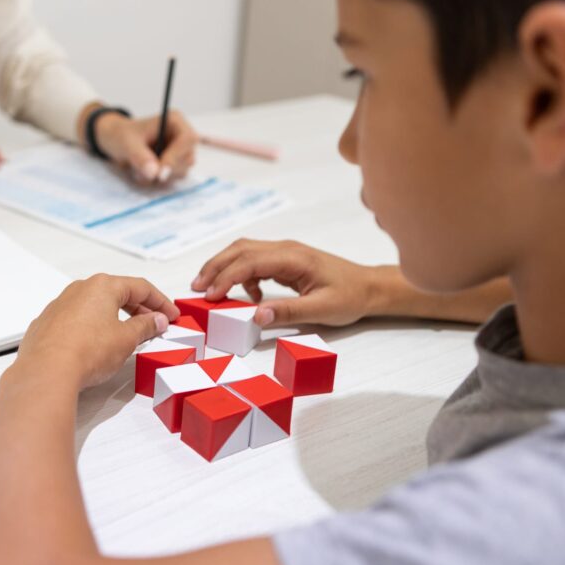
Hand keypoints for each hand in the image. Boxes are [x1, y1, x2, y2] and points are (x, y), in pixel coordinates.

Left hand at [11, 274, 180, 391]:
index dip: (160, 302)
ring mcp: (60, 306)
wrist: (46, 371)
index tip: (170, 314)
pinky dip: (91, 327)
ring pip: (94, 306)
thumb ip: (145, 327)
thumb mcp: (127, 339)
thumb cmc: (86, 351)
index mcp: (102, 286)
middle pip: (116, 294)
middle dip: (138, 309)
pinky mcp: (47, 324)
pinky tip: (97, 344)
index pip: (140, 288)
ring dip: (114, 317)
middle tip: (154, 323)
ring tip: (127, 335)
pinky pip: (75, 320)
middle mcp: (79, 289)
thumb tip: (156, 320)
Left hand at [94, 109, 197, 183]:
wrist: (115, 141)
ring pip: (180, 172)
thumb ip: (140, 157)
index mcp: (174, 122)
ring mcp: (179, 154)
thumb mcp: (127, 143)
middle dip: (166, 170)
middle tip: (144, 173)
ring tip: (137, 170)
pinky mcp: (174, 167)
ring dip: (158, 177)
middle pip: (187, 159)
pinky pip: (171, 180)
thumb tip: (154, 173)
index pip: (187, 139)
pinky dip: (155, 181)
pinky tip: (141, 173)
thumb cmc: (122, 135)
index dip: (176, 157)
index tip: (160, 173)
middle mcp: (181, 137)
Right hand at [192, 239, 385, 327]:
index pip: (250, 261)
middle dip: (215, 266)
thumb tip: (256, 316)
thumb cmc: (350, 297)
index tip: (209, 295)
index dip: (226, 277)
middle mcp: (286, 249)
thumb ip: (288, 312)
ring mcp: (285, 252)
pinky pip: (254, 261)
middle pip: (240, 249)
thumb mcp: (322, 310)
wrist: (369, 288)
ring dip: (224, 267)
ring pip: (244, 252)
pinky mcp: (285, 260)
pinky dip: (242, 275)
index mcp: (294, 257)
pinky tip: (249, 297)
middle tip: (196, 287)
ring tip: (208, 288)